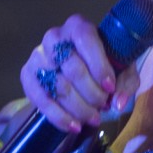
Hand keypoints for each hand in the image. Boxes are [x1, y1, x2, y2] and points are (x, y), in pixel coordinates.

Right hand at [19, 14, 139, 132]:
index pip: (86, 40)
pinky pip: (40, 99)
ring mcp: (38, 55)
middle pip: (73, 68)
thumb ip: (125, 82)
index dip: (98, 65)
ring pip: (59, 87)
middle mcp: (54, 37)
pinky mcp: (27, 75)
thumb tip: (117, 103)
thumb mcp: (121, 68)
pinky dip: (59, 117)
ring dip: (79, 108)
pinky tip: (73, 126)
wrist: (76, 67)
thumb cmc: (102, 63)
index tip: (109, 87)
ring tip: (93, 118)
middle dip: (91, 93)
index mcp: (78, 26)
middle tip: (103, 106)